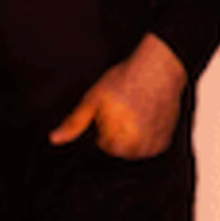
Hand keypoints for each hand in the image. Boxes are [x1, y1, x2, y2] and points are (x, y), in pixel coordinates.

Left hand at [51, 34, 186, 158]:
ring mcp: (152, 146)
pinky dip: (146, 137)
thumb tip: (55, 139)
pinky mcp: (163, 143)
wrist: (159, 68)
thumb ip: (74, 122)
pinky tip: (147, 117)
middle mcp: (136, 147)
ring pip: (133, 152)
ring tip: (136, 112)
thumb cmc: (127, 79)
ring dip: (131, 137)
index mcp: (116, 139)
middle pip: (117, 150)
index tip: (110, 110)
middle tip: (124, 108)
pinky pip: (149, 148)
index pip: (101, 145)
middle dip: (117, 132)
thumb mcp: (93, 98)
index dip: (102, 126)